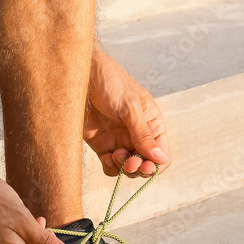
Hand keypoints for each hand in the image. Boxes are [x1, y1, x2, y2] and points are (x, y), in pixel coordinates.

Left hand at [84, 48, 170, 177]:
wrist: (82, 75)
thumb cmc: (110, 82)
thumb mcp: (130, 107)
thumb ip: (142, 134)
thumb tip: (160, 158)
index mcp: (152, 124)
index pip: (162, 154)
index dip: (155, 165)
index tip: (145, 166)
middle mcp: (138, 135)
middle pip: (145, 165)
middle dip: (138, 168)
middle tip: (129, 162)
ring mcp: (120, 141)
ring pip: (127, 168)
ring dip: (123, 168)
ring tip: (116, 154)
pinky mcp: (102, 144)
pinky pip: (110, 166)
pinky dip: (110, 167)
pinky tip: (107, 157)